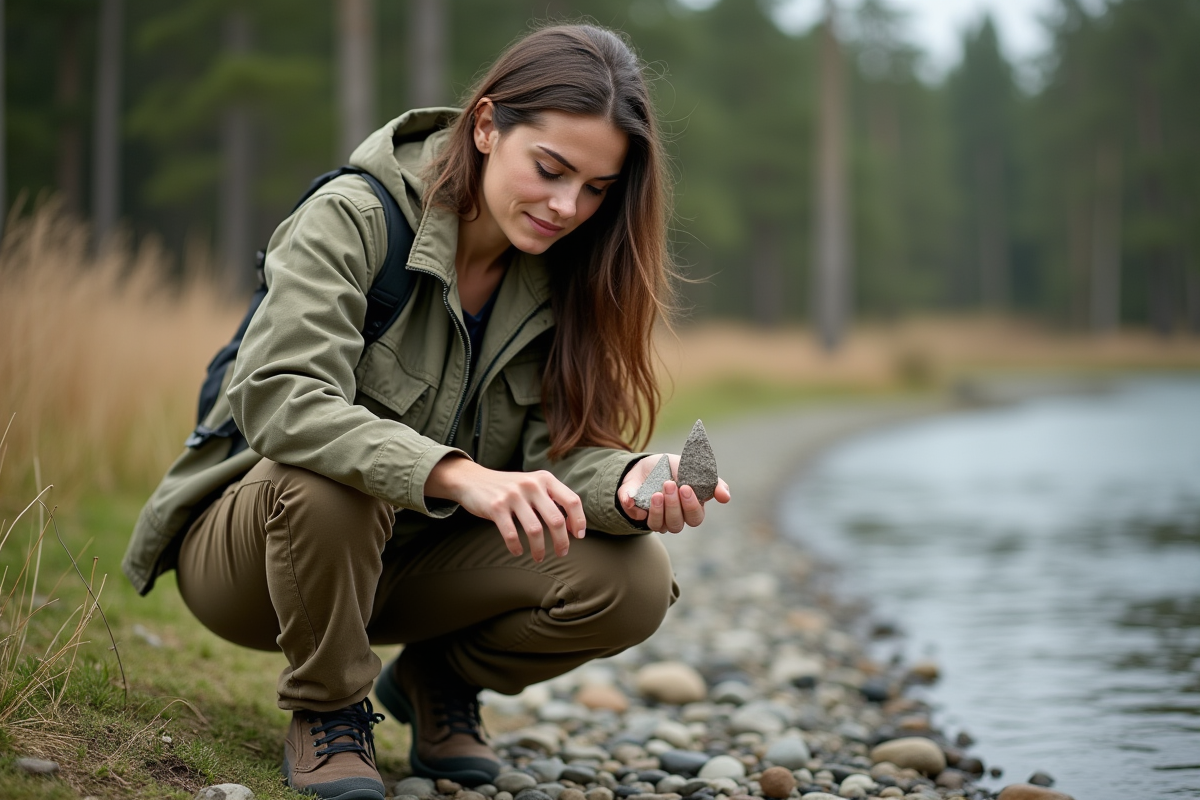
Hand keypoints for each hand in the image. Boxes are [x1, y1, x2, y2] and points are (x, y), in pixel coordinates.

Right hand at [425, 456, 586, 561]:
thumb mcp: (533, 485)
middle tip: (562, 553)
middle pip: (556, 519)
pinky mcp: (496, 507)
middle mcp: (531, 485)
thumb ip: (551, 499)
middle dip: (562, 542)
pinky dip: (517, 547)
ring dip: (540, 549)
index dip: (579, 520)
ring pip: (535, 530)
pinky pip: (512, 534)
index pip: (572, 501)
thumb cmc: (509, 488)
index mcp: (545, 479)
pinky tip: (518, 551)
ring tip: (539, 557)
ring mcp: (513, 495)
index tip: (578, 536)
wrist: (473, 480)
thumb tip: (573, 527)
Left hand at [617, 454, 730, 532]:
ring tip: (656, 493)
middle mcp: (675, 518)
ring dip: (658, 510)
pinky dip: (636, 508)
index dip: (691, 506)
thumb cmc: (675, 469)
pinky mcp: (638, 516)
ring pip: (659, 525)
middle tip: (669, 484)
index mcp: (690, 509)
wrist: (647, 465)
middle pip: (677, 524)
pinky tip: (637, 498)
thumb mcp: (694, 470)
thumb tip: (725, 497)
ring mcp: (657, 519)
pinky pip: (637, 518)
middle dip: (673, 505)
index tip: (685, 488)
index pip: (695, 517)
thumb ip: (712, 482)